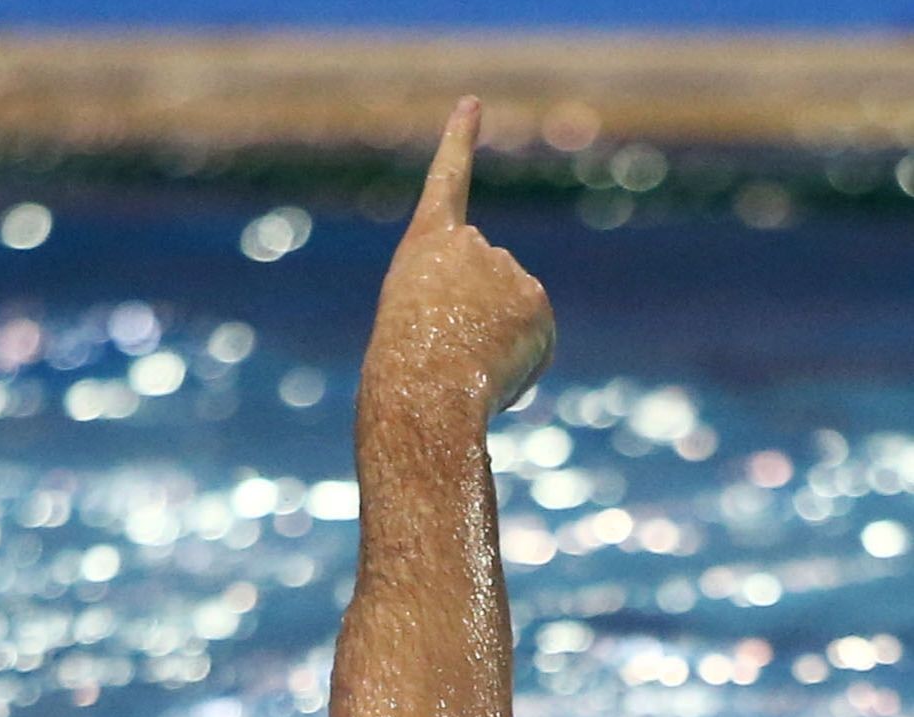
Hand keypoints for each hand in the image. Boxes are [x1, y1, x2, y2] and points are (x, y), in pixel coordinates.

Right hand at [364, 98, 555, 418]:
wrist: (423, 389)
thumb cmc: (401, 371)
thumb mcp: (413, 328)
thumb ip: (463, 308)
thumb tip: (512, 321)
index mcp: (427, 243)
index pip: (445, 181)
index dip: (458, 142)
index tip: (471, 103)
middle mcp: (472, 243)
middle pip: (482, 281)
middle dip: (473, 316)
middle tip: (444, 348)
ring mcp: (509, 268)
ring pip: (510, 312)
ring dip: (494, 344)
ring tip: (463, 363)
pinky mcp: (538, 300)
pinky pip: (534, 341)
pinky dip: (519, 365)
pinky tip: (493, 373)